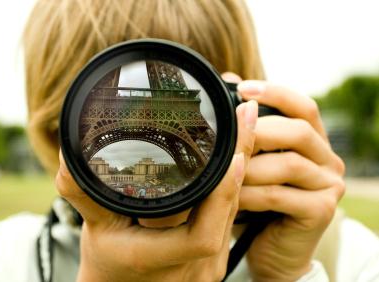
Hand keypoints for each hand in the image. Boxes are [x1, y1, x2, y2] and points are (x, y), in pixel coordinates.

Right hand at [55, 99, 257, 281]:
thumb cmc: (108, 263)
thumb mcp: (93, 228)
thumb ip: (82, 191)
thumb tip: (69, 154)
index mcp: (161, 260)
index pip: (204, 235)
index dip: (223, 194)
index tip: (234, 155)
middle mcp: (195, 266)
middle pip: (228, 210)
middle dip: (242, 158)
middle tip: (245, 114)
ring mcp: (209, 263)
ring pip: (233, 209)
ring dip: (241, 167)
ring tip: (245, 125)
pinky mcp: (214, 255)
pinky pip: (230, 214)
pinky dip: (233, 182)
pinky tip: (237, 154)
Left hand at [236, 79, 345, 280]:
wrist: (272, 249)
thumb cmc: (259, 201)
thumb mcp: (253, 162)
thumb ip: (247, 129)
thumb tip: (229, 80)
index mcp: (313, 142)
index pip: (303, 107)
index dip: (276, 93)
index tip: (243, 88)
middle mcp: (328, 160)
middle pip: (298, 131)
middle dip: (257, 133)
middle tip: (227, 139)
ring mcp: (329, 186)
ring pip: (288, 164)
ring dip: (249, 167)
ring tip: (222, 173)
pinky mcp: (321, 211)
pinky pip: (279, 195)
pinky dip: (249, 194)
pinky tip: (230, 197)